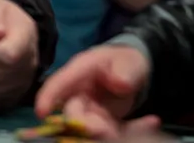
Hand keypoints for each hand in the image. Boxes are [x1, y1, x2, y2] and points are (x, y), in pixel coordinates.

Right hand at [35, 45, 157, 139]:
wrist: (134, 72)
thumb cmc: (125, 61)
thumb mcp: (128, 61)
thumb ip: (124, 70)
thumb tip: (119, 83)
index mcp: (80, 71)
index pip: (59, 83)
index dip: (48, 97)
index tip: (42, 113)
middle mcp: (80, 93)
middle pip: (73, 111)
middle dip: (84, 124)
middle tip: (105, 131)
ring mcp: (90, 110)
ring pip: (90, 126)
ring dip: (105, 133)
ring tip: (123, 130)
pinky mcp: (103, 123)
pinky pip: (113, 132)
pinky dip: (130, 131)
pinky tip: (152, 121)